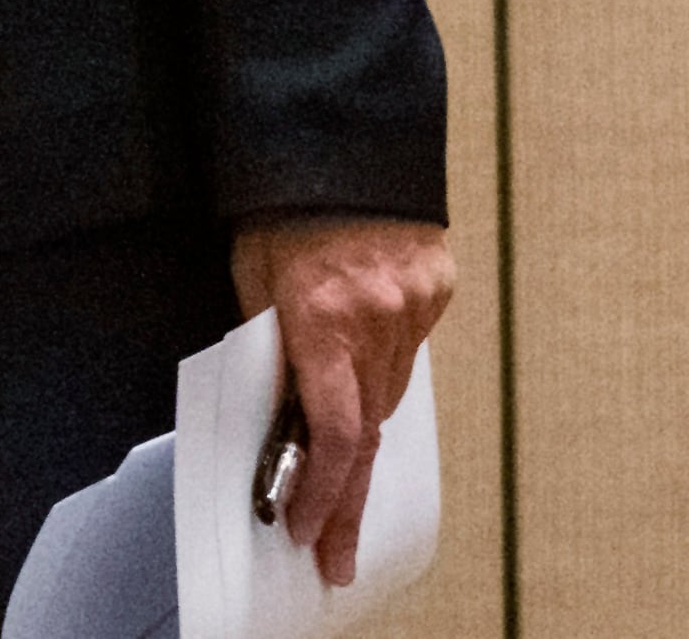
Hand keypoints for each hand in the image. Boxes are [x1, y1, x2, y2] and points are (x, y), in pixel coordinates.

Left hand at [230, 214, 451, 588]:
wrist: (344, 133)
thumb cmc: (280, 200)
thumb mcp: (251, 271)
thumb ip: (271, 341)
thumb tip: (280, 405)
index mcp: (322, 315)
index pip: (331, 429)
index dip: (320, 491)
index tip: (308, 532)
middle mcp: (377, 319)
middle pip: (367, 432)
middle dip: (347, 500)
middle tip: (337, 555)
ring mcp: (416, 306)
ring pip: (390, 396)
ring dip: (363, 440)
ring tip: (342, 494)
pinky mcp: (437, 289)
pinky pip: (408, 351)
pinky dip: (383, 374)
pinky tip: (364, 385)